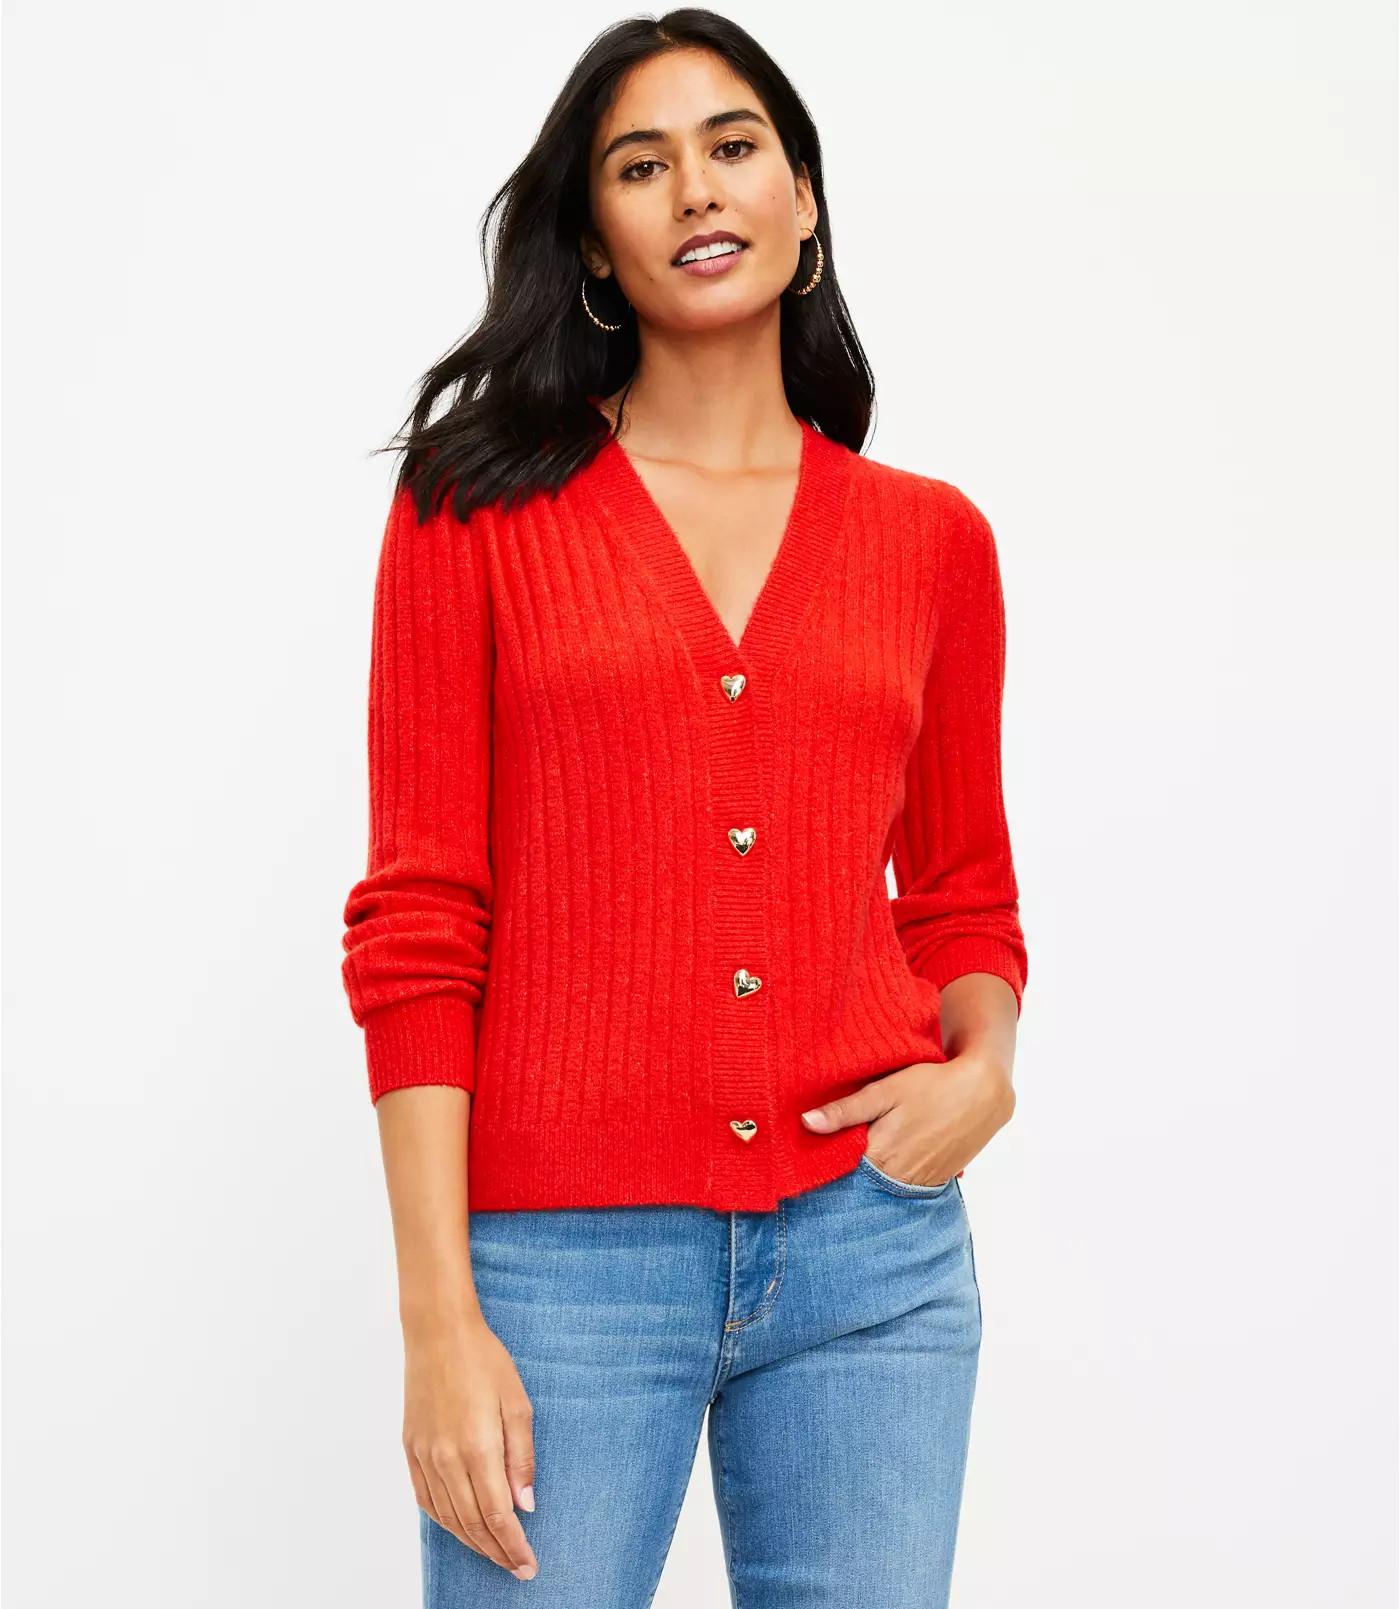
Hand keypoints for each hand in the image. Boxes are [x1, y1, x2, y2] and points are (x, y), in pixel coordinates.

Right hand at [402, 1312, 539, 1580]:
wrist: (438, 1332)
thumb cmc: (484, 1360)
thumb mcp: (517, 1402)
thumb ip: (521, 1457)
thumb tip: (526, 1505)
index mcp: (477, 1447)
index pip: (496, 1515)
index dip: (512, 1546)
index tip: (528, 1565)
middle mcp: (446, 1458)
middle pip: (472, 1523)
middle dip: (496, 1551)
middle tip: (517, 1567)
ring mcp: (424, 1455)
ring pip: (448, 1517)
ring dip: (472, 1542)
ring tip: (494, 1553)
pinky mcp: (410, 1449)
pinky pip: (426, 1500)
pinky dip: (444, 1521)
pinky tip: (459, 1528)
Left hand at [800, 1052, 1014, 1187]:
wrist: (984, 1093)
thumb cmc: (933, 1085)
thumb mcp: (886, 1091)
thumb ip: (846, 1110)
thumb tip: (806, 1123)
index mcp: (879, 1156)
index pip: (837, 1167)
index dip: (823, 1155)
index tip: (810, 1142)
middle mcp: (896, 1178)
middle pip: (858, 1177)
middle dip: (846, 1162)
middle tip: (835, 1140)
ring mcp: (918, 1183)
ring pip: (880, 1181)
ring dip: (870, 1167)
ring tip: (868, 1142)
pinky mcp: (935, 1180)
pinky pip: (903, 1182)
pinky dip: (893, 1169)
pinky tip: (893, 1148)